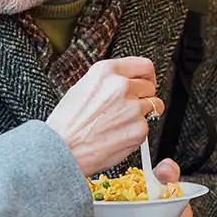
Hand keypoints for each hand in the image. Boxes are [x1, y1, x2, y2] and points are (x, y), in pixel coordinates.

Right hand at [46, 57, 164, 176]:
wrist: (62, 150)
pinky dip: (136, 132)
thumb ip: (108, 82)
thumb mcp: (83, 88)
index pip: (144, 66)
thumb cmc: (67, 123)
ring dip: (141, 114)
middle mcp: (121, 86)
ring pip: (153, 106)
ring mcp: (133, 108)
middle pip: (150, 86)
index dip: (147, 76)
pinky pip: (146, 127)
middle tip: (128, 108)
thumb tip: (126, 82)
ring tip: (120, 123)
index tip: (147, 82)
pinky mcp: (139, 129)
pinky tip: (117, 135)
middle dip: (143, 97)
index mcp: (106, 72)